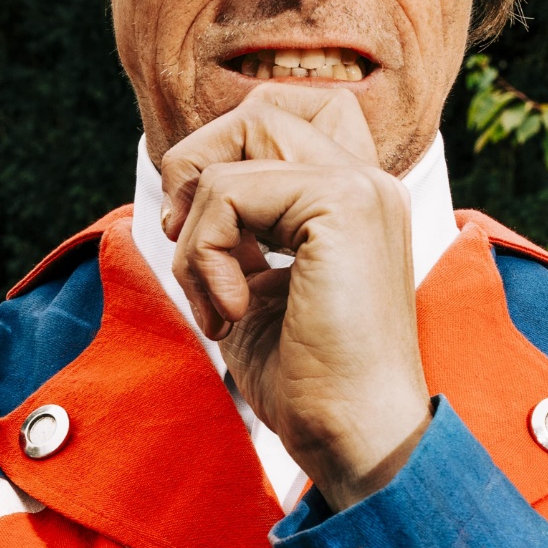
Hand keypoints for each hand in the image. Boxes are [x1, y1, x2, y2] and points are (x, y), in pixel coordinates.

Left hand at [161, 86, 431, 510]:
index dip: (223, 151)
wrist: (354, 436)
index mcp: (354, 199)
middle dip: (195, 168)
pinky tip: (234, 313)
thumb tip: (180, 195)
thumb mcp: (255, 288)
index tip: (197, 228)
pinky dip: (205, 255)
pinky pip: (227, 193)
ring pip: (236, 150)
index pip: (284, 117)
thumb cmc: (308, 382)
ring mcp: (360, 187)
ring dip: (196, 231)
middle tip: (182, 243)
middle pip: (258, 111)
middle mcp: (367, 182)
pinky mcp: (343, 205)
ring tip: (217, 301)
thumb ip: (233, 232)